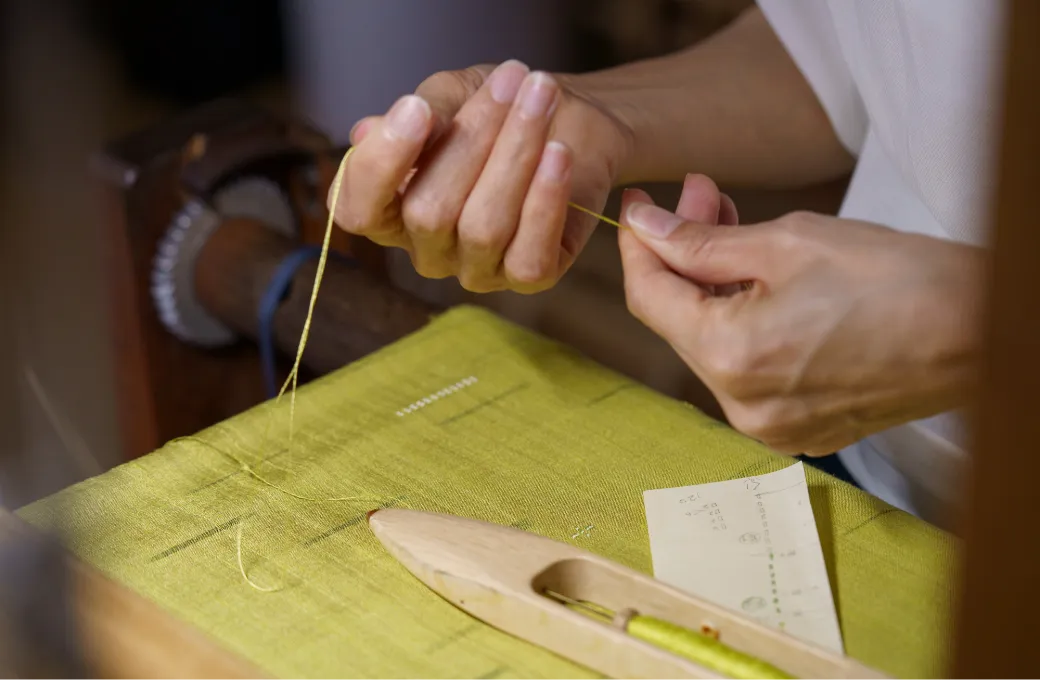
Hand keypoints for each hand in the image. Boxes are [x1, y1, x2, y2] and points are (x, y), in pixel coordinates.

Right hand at [328, 61, 633, 293]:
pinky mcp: (529, 277)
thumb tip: (366, 133)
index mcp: (392, 209)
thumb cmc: (501, 109)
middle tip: (512, 78)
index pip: (357, 210)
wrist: (574, 117)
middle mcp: (428, 248)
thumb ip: (418, 114)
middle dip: (472, 137)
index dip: (379, 166)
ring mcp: (476, 269)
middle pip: (427, 212)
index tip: (417, 108)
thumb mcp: (453, 94)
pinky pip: (528, 257)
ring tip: (540, 96)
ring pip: (482, 228)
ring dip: (516, 153)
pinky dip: (545, 201)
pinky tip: (558, 154)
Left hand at [618, 178, 983, 454]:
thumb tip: (647, 229)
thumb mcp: (785, 242)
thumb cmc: (894, 278)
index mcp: (730, 357)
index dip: (638, 246)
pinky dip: (741, 323)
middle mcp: (740, 404)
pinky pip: (747, 370)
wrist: (981, 330)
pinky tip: (758, 281)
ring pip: (712, 345)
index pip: (649, 297)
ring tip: (732, 228)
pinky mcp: (800, 427)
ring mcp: (771, 424)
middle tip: (702, 197)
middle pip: (680, 321)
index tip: (640, 208)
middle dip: (682, 256)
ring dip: (712, 287)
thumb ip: (702, 242)